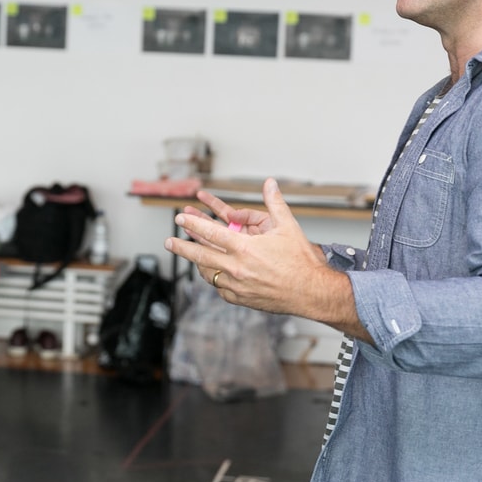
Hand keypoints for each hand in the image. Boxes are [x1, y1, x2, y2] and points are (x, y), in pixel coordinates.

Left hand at [165, 178, 340, 318]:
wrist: (312, 293)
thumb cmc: (301, 261)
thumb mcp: (288, 227)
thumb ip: (275, 203)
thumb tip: (270, 183)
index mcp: (245, 248)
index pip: (211, 233)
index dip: (193, 223)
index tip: (180, 217)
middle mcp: (237, 268)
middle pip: (200, 255)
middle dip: (182, 247)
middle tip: (169, 242)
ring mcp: (237, 286)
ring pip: (208, 273)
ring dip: (197, 263)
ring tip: (190, 256)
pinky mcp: (241, 299)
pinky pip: (220, 288)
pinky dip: (214, 279)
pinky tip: (213, 274)